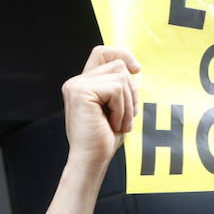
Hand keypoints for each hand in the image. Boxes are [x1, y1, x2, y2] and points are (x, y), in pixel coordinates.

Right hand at [62, 46, 140, 165]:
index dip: (122, 54)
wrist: (90, 161)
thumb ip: (120, 87)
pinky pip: (116, 89)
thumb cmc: (103, 140)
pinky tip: (113, 124)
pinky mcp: (81, 92)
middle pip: (117, 65)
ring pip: (120, 77)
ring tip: (118, 124)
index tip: (137, 69)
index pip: (102, 52)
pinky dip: (122, 109)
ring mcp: (76, 86)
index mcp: (82, 85)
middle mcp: (76, 82)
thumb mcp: (117, 108)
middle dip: (130, 91)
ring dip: (127, 104)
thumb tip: (135, 69)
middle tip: (125, 118)